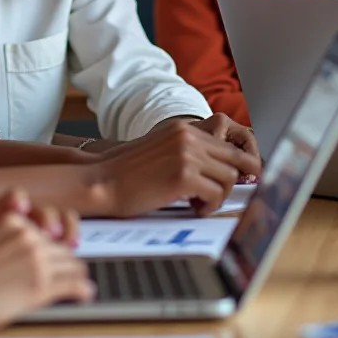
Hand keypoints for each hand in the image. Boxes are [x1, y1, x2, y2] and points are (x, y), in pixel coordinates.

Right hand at [92, 118, 253, 215]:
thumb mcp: (161, 150)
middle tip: (223, 195)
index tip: (238, 179)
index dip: (237, 165)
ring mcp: (187, 155)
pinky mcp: (183, 176)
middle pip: (235, 158)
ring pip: (229, 177)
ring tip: (199, 204)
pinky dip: (208, 207)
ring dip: (219, 196)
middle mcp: (188, 137)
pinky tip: (193, 208)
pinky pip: (215, 194)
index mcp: (184, 129)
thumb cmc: (126, 173)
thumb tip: (217, 168)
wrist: (100, 181)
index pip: (227, 144)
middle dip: (234, 181)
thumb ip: (188, 152)